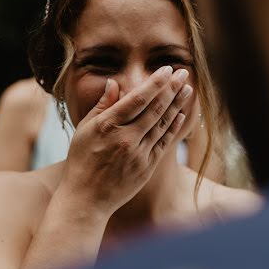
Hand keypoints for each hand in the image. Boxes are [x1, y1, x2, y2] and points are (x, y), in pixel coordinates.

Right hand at [60, 66, 192, 214]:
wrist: (86, 198)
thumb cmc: (81, 161)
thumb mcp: (84, 130)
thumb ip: (102, 106)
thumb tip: (114, 83)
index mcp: (108, 126)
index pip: (137, 99)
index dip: (155, 83)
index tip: (166, 70)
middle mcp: (125, 139)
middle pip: (155, 109)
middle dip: (171, 89)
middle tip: (183, 73)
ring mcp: (138, 154)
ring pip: (162, 124)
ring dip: (177, 105)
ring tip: (187, 89)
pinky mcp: (146, 168)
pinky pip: (163, 142)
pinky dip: (173, 127)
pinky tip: (180, 114)